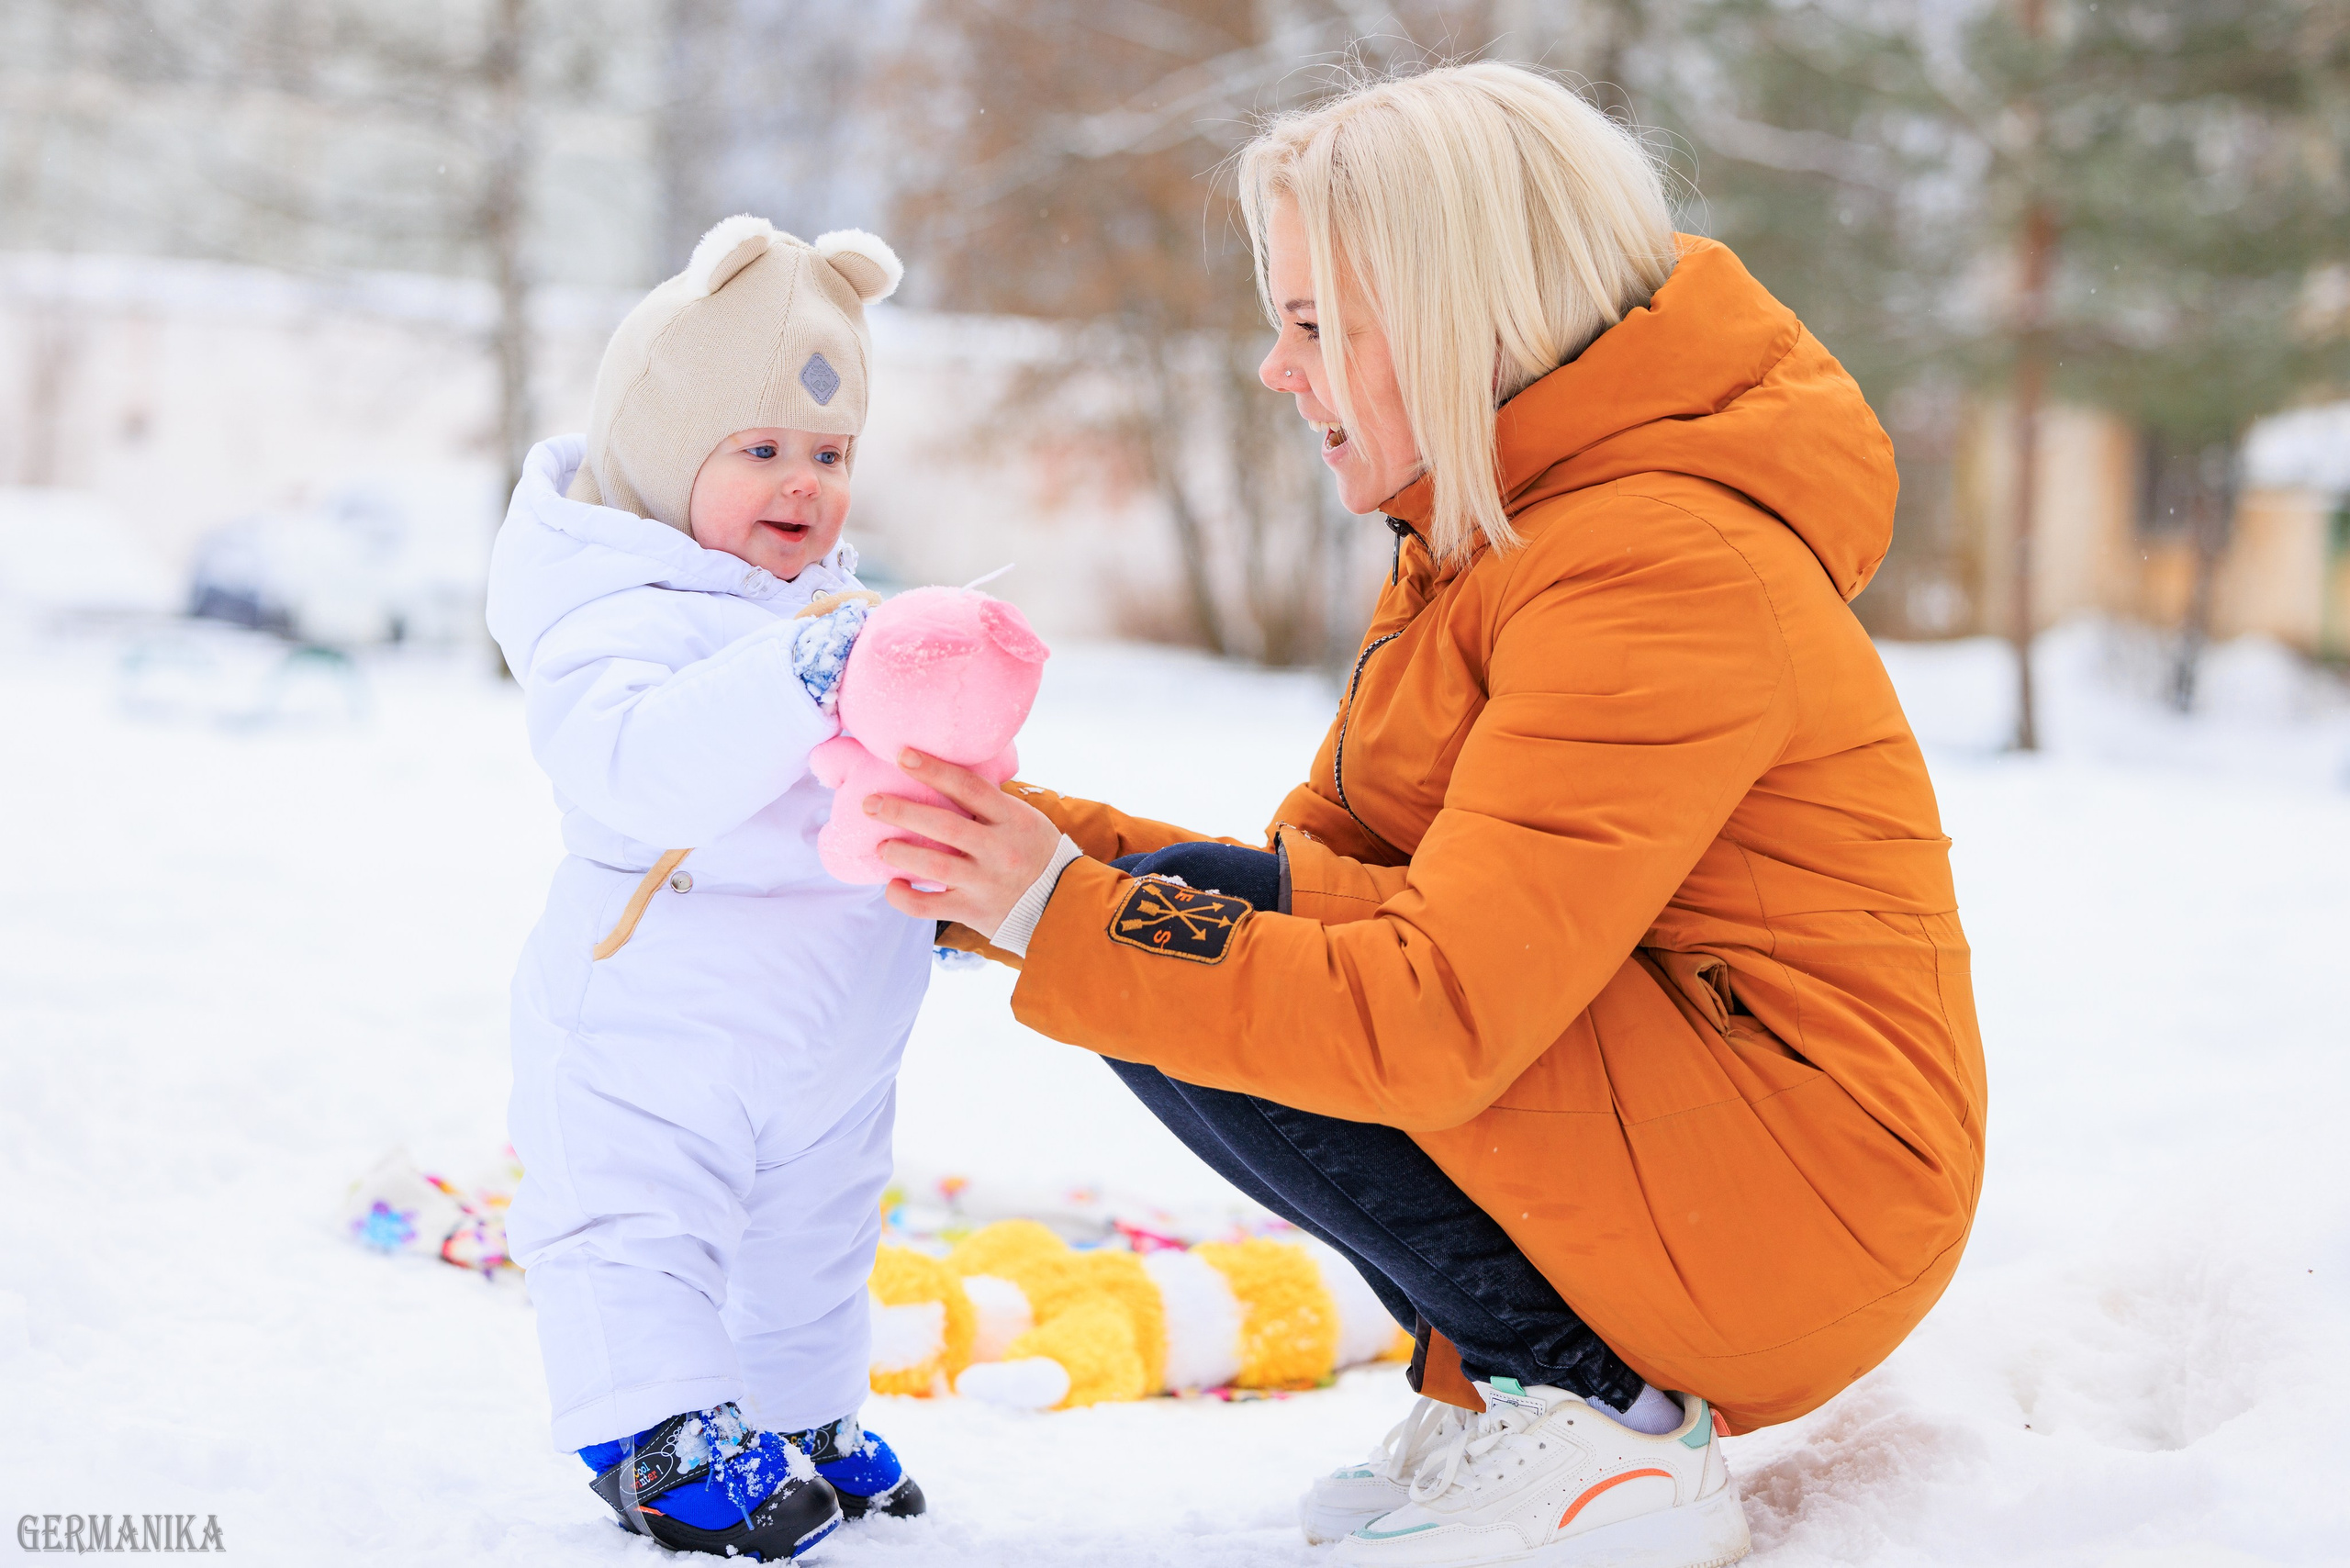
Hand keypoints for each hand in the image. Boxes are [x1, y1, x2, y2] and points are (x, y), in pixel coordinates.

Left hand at [870, 752, 1065, 935]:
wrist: (1063, 903)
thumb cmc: (1034, 851)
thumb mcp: (1024, 819)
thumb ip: (989, 802)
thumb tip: (942, 771)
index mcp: (1012, 818)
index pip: (969, 788)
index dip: (934, 770)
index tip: (903, 755)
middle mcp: (999, 849)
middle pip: (944, 826)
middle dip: (901, 812)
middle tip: (870, 803)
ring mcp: (985, 882)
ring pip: (934, 867)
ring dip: (900, 854)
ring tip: (880, 846)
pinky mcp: (973, 910)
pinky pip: (929, 907)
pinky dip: (904, 897)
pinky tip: (893, 885)